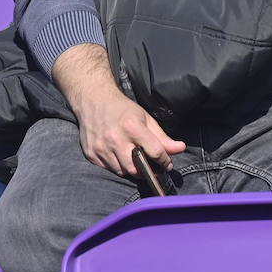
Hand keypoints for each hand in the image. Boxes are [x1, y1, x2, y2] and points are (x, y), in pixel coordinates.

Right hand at [54, 44, 185, 174]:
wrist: (94, 100)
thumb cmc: (122, 109)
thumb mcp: (145, 118)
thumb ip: (162, 137)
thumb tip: (180, 148)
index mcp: (132, 127)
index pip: (154, 152)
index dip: (164, 161)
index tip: (167, 164)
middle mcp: (115, 138)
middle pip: (136, 168)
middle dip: (147, 170)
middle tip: (152, 167)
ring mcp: (101, 147)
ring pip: (122, 171)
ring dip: (132, 169)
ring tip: (135, 160)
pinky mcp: (91, 154)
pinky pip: (108, 169)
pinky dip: (117, 166)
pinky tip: (119, 156)